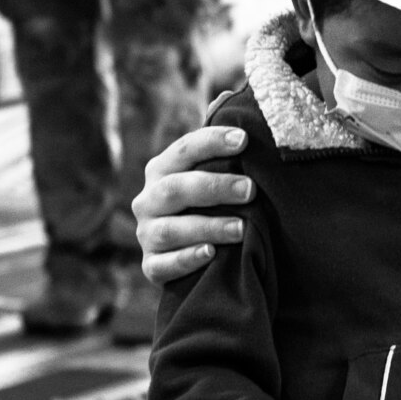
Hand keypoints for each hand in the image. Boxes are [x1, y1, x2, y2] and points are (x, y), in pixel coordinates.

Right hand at [134, 126, 252, 284]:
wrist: (189, 257)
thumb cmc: (210, 208)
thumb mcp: (212, 181)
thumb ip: (226, 163)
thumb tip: (253, 133)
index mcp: (162, 171)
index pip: (185, 150)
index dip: (212, 142)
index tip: (244, 140)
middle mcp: (149, 200)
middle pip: (176, 189)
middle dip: (215, 187)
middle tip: (250, 189)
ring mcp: (147, 234)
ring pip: (171, 229)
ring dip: (208, 227)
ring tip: (242, 228)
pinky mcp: (152, 266)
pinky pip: (164, 265)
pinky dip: (187, 259)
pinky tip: (211, 254)